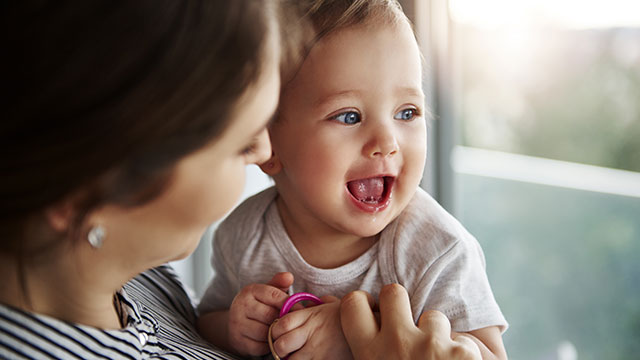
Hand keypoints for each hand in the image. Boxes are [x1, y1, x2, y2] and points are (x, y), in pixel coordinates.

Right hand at [226, 272, 293, 355]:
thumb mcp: (267, 292)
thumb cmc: (259, 305)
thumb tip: (289, 276)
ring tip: (280, 330)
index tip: (300, 309)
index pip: (274, 295)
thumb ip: (279, 284)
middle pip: (270, 315)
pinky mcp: (238, 341)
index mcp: (249, 291)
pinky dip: (268, 345)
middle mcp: (240, 306)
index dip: (289, 303)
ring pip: (265, 332)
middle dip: (282, 319)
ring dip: (275, 333)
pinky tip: (270, 340)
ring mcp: (237, 324)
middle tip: (291, 323)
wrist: (237, 323)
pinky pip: (260, 346)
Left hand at [270, 295, 352, 358]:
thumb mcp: (331, 305)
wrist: (372, 327)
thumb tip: (298, 306)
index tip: (279, 333)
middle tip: (285, 348)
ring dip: (290, 359)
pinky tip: (308, 359)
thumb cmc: (350, 317)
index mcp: (310, 316)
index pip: (279, 325)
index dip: (274, 331)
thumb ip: (312, 305)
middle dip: (278, 348)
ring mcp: (317, 350)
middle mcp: (311, 333)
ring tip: (297, 355)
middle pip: (280, 345)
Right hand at [340, 284, 481, 359]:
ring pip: (433, 316)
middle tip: (408, 330)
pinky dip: (462, 355)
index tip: (372, 315)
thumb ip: (361, 345)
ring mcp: (430, 346)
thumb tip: (325, 303)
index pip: (353, 304)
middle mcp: (395, 345)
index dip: (362, 305)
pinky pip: (464, 340)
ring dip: (437, 336)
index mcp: (368, 354)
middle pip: (394, 292)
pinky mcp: (462, 352)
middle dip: (401, 306)